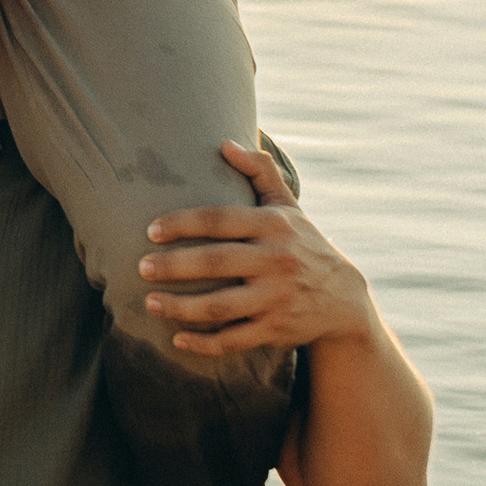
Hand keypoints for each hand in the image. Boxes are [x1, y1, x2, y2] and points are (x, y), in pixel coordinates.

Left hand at [140, 142, 381, 361]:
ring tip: (149, 303)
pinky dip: (204, 343)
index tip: (150, 230)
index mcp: (273, 226)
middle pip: (215, 263)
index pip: (220, 220)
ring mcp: (276, 299)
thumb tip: (224, 142)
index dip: (182, 223)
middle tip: (141, 267)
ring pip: (220, 306)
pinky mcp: (276, 330)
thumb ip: (259, 171)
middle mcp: (276, 261)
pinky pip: (234, 340)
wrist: (344, 299)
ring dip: (180, 307)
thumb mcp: (288, 206)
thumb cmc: (303, 243)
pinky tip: (178, 339)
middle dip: (173, 266)